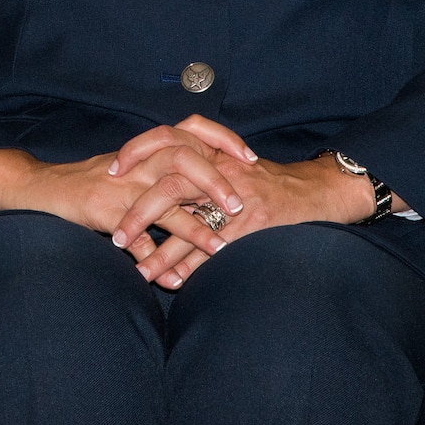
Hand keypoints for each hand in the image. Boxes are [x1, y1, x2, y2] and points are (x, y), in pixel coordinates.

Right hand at [0, 116, 250, 274]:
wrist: (39, 189)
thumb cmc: (86, 184)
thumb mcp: (126, 177)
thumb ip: (160, 185)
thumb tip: (195, 199)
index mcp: (143, 151)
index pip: (190, 132)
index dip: (221, 140)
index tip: (250, 157)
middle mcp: (135, 163)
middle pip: (183, 159)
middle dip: (215, 181)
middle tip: (241, 205)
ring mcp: (119, 186)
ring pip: (164, 199)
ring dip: (195, 226)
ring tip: (221, 247)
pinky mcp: (103, 210)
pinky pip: (135, 235)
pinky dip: (155, 258)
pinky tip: (171, 278)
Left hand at [117, 149, 392, 288]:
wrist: (314, 190)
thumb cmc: (265, 178)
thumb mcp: (229, 159)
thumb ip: (195, 165)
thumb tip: (151, 181)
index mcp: (210, 151)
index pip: (165, 141)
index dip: (135, 153)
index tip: (110, 172)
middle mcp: (220, 173)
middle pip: (170, 188)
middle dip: (138, 214)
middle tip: (116, 237)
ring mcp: (235, 202)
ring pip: (189, 227)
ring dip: (162, 253)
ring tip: (140, 273)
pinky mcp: (250, 228)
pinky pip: (214, 251)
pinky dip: (193, 267)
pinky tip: (174, 282)